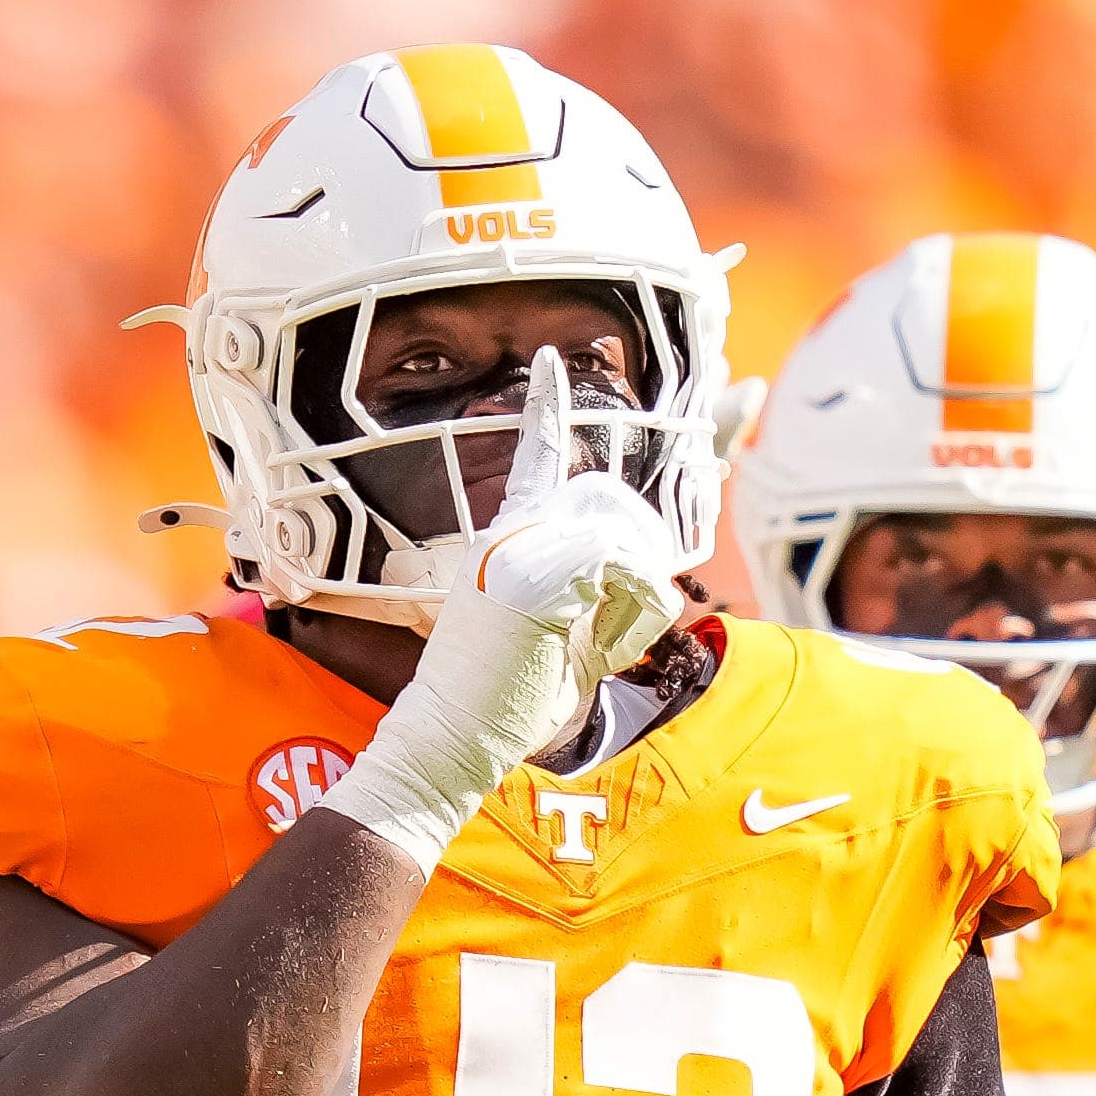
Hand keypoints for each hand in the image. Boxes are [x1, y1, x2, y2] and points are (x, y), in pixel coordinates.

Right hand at [320, 348, 685, 870]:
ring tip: (599, 647)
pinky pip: (623, 570)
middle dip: (638, 561)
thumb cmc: (503, 699)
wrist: (450, 734)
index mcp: (506, 538)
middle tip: (621, 627)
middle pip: (609, 505)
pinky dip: (632, 616)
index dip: (545, 409)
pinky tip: (597, 650)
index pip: (535, 458)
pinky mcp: (538, 575)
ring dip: (635, 599)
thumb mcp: (556, 635)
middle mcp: (511, 532)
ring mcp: (521, 549)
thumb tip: (645, 578)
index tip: (549, 362)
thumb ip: (588, 595)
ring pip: (623, 539)